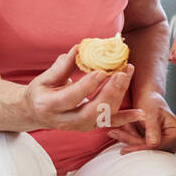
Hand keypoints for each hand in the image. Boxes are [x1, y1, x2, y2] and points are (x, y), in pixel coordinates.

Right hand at [23, 48, 144, 132]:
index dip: (87, 85)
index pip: (71, 98)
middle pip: (91, 111)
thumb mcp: (45, 78)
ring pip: (103, 115)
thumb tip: (78, 48)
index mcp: (49, 105)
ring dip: (118, 95)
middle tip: (120, 74)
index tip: (102, 71)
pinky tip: (140, 112)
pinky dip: (125, 118)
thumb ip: (62, 66)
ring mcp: (78, 126)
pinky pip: (109, 123)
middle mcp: (64, 120)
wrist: (35, 113)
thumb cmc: (41, 92)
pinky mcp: (90, 127)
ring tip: (127, 74)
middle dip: (109, 93)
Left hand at [107, 90, 175, 153]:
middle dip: (133, 142)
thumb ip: (153, 129)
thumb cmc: (152, 102)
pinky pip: (143, 147)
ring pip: (145, 149)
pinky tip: (124, 130)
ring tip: (117, 130)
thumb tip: (153, 144)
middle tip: (114, 134)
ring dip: (130, 139)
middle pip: (151, 149)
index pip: (158, 146)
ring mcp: (169, 145)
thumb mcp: (151, 114)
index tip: (125, 149)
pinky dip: (132, 139)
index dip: (141, 147)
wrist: (149, 99)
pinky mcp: (159, 146)